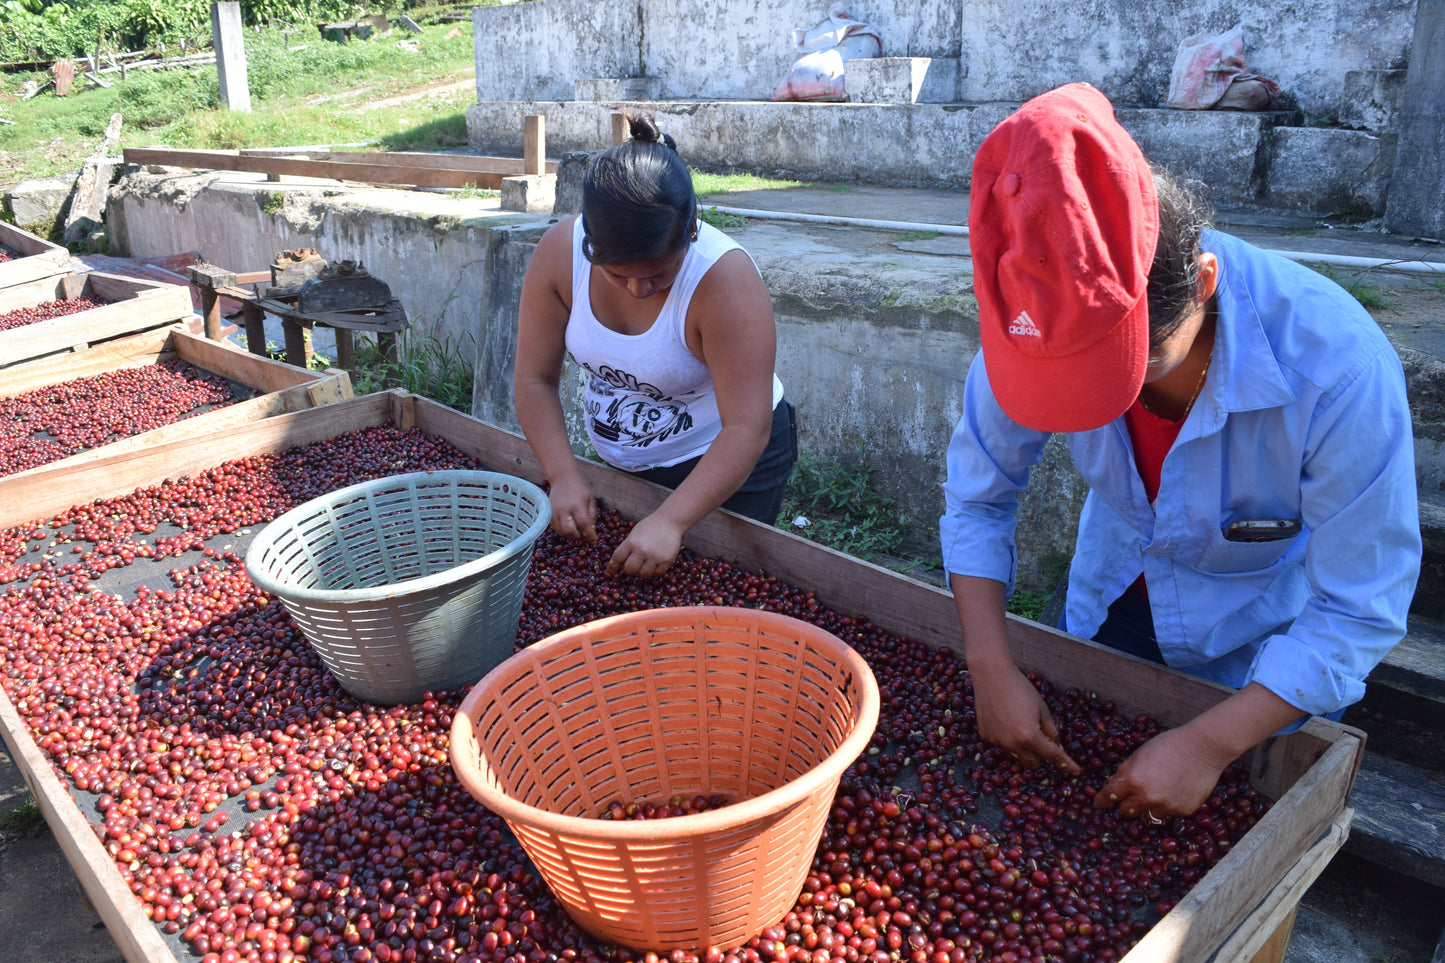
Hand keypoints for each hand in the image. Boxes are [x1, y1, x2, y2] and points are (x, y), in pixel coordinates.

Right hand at [546, 476, 596, 543]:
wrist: (563, 478)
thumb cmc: (580, 489)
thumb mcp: (591, 500)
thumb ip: (592, 516)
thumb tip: (591, 531)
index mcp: (577, 505)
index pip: (584, 525)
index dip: (590, 536)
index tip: (595, 542)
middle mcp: (564, 510)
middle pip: (570, 531)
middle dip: (579, 537)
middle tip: (583, 535)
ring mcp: (555, 511)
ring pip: (561, 531)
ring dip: (570, 535)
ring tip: (576, 531)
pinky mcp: (549, 513)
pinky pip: (555, 528)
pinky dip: (562, 531)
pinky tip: (568, 527)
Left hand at [606, 513, 683, 577]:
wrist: (670, 521)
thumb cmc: (650, 527)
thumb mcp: (634, 534)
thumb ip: (627, 548)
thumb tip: (618, 564)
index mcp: (632, 542)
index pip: (617, 558)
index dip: (612, 567)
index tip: (610, 573)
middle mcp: (642, 550)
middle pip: (629, 570)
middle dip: (629, 570)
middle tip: (633, 566)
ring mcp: (655, 557)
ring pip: (643, 575)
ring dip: (642, 571)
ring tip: (645, 564)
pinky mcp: (666, 560)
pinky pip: (657, 573)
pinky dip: (655, 571)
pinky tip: (655, 563)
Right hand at [972, 663, 1080, 774]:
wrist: (992, 676)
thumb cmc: (1020, 688)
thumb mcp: (1042, 708)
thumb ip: (1051, 730)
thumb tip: (1056, 745)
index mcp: (1029, 736)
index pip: (1052, 756)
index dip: (1067, 764)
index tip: (1076, 771)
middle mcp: (1012, 744)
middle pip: (1032, 763)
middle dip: (1040, 755)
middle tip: (1041, 738)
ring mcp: (996, 742)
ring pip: (1016, 757)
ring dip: (1023, 749)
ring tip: (1020, 726)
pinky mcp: (985, 737)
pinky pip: (1002, 746)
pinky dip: (1007, 740)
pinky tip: (1006, 722)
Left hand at [1095, 725, 1224, 820]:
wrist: (1203, 748)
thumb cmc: (1169, 746)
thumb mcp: (1139, 753)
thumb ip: (1124, 771)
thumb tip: (1112, 785)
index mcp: (1134, 780)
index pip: (1110, 795)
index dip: (1101, 800)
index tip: (1097, 804)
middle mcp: (1148, 797)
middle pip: (1126, 811)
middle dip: (1125, 803)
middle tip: (1131, 795)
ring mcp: (1167, 807)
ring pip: (1147, 814)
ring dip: (1147, 806)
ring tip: (1158, 789)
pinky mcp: (1183, 811)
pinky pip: (1167, 813)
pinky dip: (1166, 806)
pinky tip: (1174, 790)